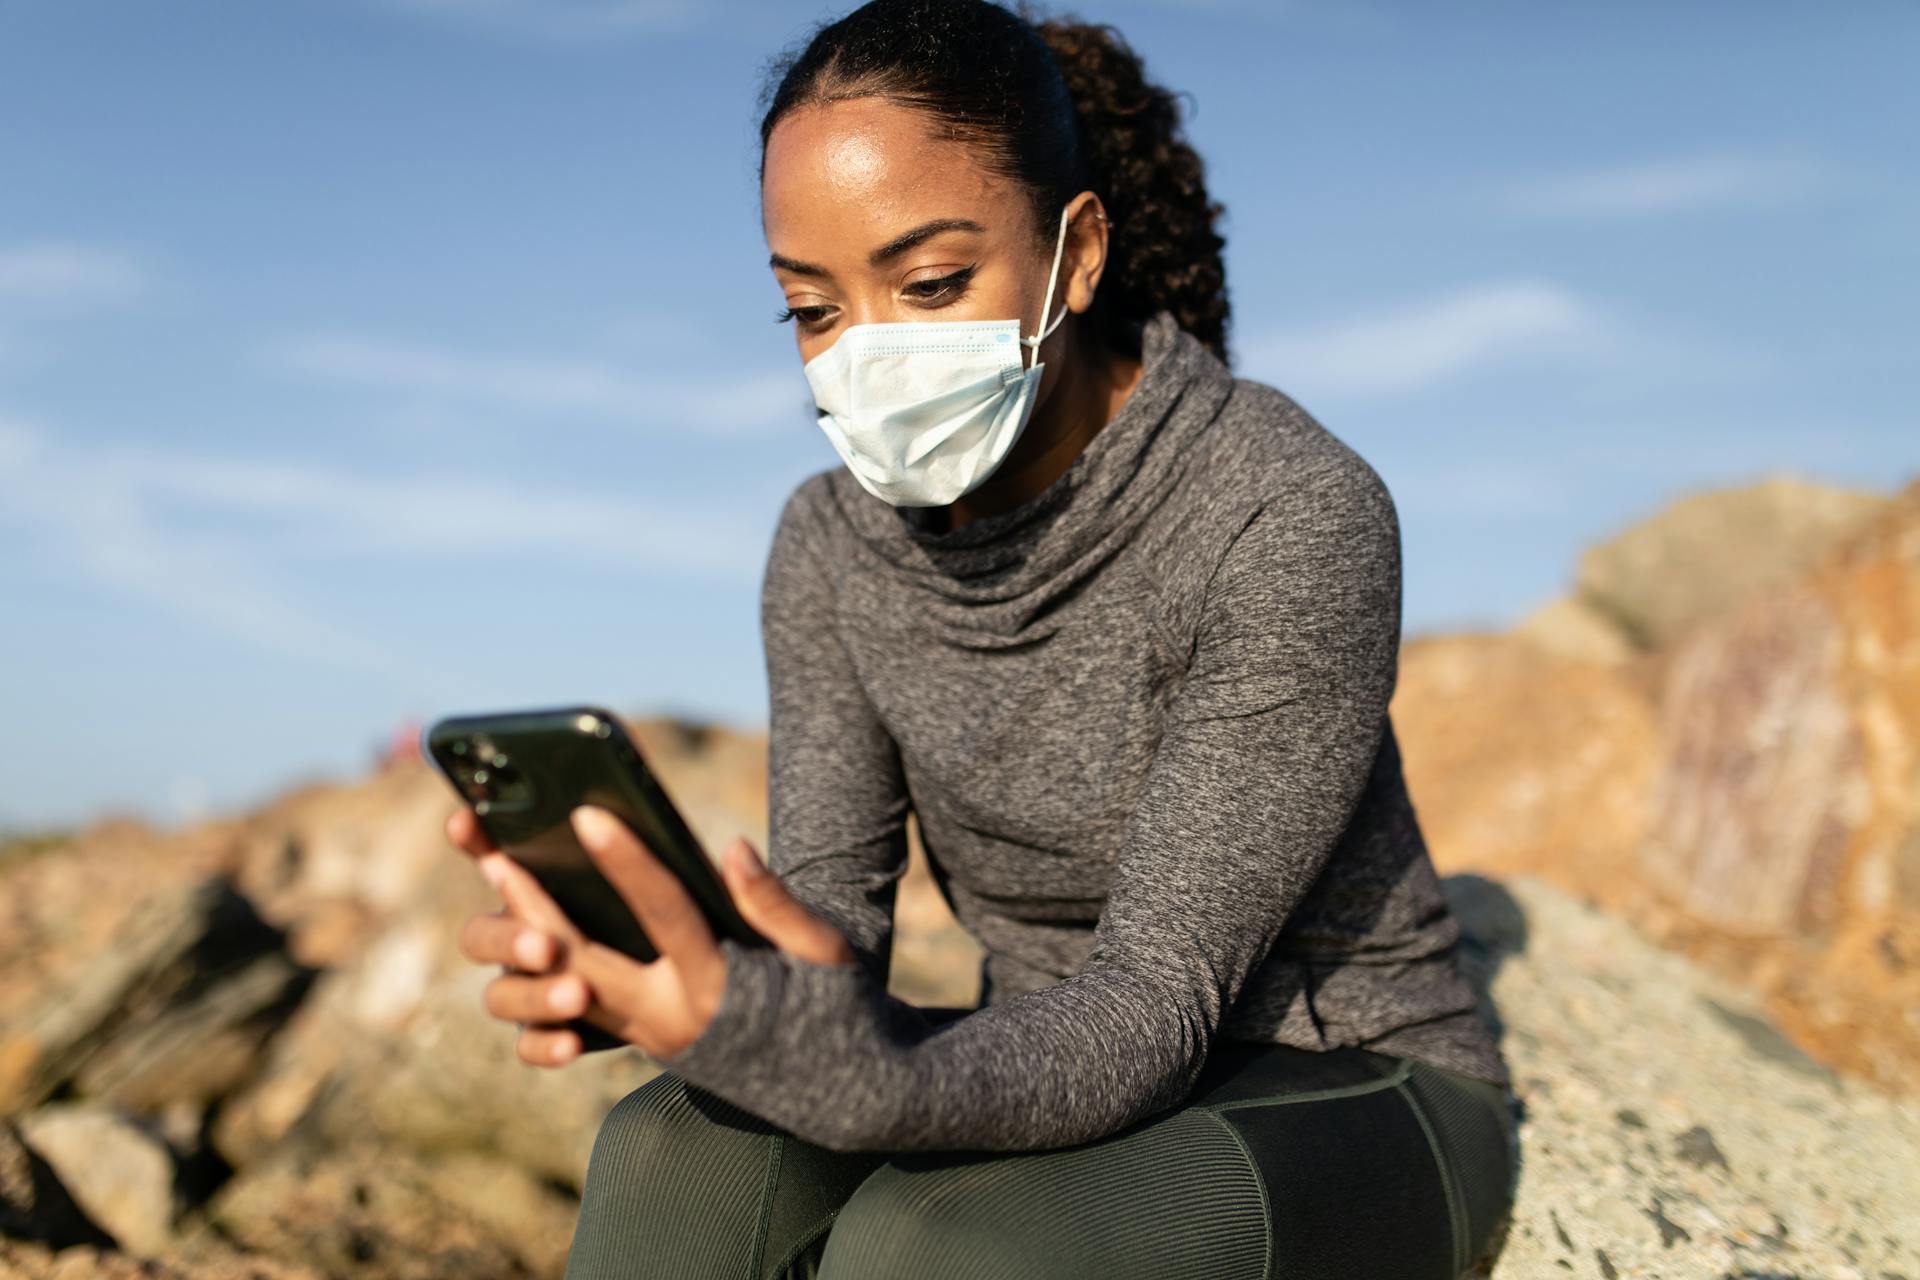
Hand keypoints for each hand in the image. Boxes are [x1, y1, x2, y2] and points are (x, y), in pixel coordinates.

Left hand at [444, 806, 854, 1067]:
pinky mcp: (645, 1043)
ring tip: (499, 876)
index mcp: (719, 989)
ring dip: (527, 937)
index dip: (626, 861)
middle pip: (584, 961)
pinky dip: (547, 968)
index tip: (588, 815)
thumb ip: (772, 903)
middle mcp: (671, 1020)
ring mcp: (651, 1038)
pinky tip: (525, 921)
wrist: (840, 1096)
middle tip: (496, 855)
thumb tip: (731, 849)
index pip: (663, 914)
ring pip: (567, 991)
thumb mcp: (822, 953)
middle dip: (535, 908)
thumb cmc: (839, 1010)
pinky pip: (581, 1009)